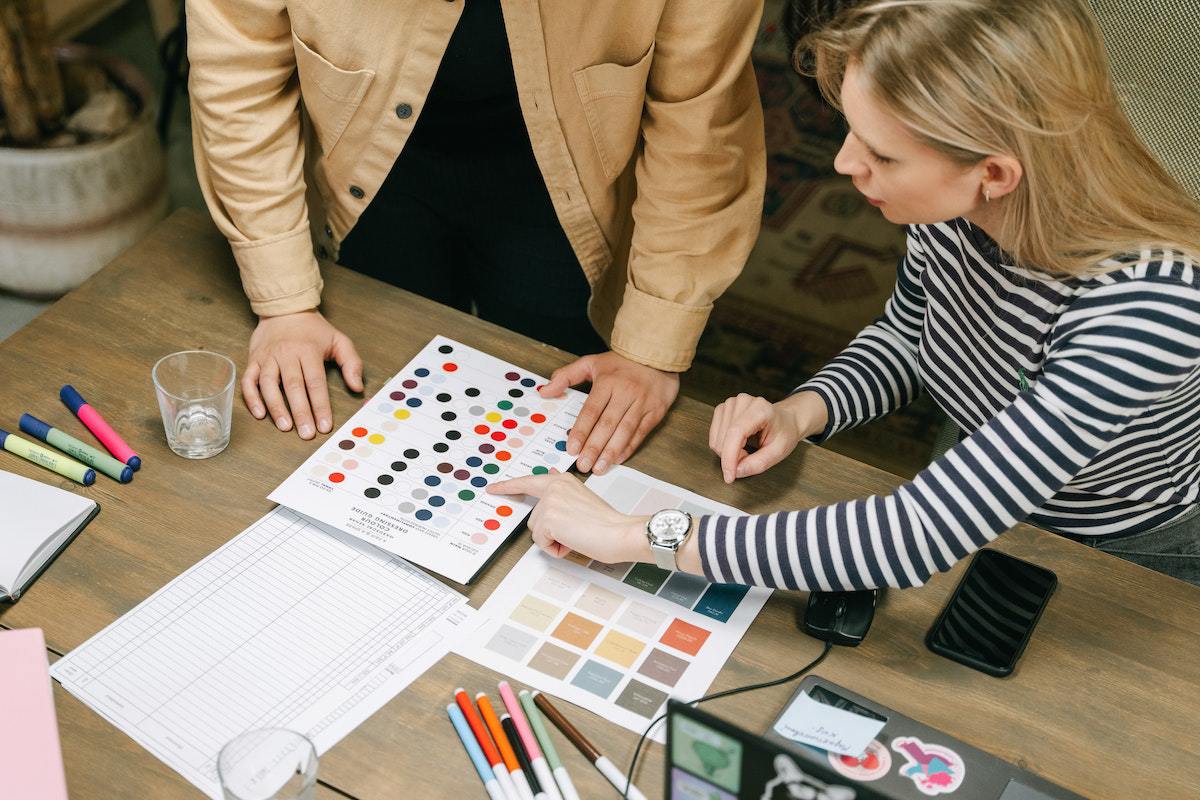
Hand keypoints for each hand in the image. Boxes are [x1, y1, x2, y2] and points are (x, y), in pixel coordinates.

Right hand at [243, 310, 363, 438]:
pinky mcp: (253, 359)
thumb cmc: (314, 330)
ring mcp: (267, 357)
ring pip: (268, 384)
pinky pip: (249, 380)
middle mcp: (286, 354)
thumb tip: (357, 387)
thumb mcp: (339, 340)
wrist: (284, 309)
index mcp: (308, 350)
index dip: (321, 405)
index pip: (316, 382)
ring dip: (276, 407)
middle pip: (293, 386)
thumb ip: (352, 363)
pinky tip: (260, 414)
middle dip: (301, 412)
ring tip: (285, 427)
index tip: (325, 426)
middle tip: (307, 433)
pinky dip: (251, 398)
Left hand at [488, 471, 648, 562]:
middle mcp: (554, 487)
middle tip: (575, 532)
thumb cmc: (607, 522)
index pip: (528, 481)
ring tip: (577, 535)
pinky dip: (556, 548)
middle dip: (550, 531)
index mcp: (562, 480)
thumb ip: (563, 491)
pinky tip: (573, 541)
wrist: (619, 532)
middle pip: (534, 517)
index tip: (493, 488)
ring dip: (554, 540)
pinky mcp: (548, 520)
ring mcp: (549, 503)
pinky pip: (541, 542)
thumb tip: (550, 475)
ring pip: (537, 531)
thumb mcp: (582, 498)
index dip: (508, 486)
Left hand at [539, 351, 678, 474]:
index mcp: (608, 382)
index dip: (581, 431)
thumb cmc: (621, 362)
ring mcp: (642, 403)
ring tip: (599, 468)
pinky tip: (618, 459)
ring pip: (624, 431)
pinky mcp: (655, 411)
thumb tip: (544, 391)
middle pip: (607, 424)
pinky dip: (629, 447)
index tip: (572, 448)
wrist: (656, 353)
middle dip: (594, 447)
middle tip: (583, 465)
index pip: (591, 411)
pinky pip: (640, 433)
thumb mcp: (591, 362)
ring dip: (611, 452)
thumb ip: (566, 376)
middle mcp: (625, 393)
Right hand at [709, 391, 826, 482]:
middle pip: (724, 439)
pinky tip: (738, 444)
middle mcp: (743, 402)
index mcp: (760, 409)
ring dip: (728, 452)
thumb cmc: (784, 432)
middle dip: (733, 458)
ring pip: (717, 440)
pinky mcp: (722, 409)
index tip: (729, 476)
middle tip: (750, 458)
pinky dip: (724, 446)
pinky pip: (714, 436)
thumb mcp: (779, 451)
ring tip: (746, 449)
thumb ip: (759, 463)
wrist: (785, 420)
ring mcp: (730, 404)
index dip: (729, 457)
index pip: (735, 433)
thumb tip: (737, 471)